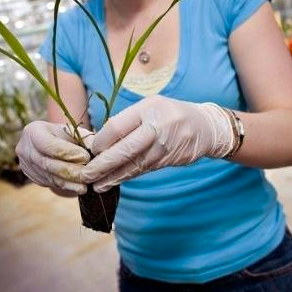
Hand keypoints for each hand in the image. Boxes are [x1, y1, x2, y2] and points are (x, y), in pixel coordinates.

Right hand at [15, 121, 92, 195]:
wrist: (47, 143)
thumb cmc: (62, 135)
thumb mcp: (72, 131)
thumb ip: (84, 139)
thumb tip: (97, 150)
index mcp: (33, 132)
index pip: (50, 145)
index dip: (68, 153)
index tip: (86, 157)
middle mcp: (25, 149)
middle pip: (49, 164)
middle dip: (70, 171)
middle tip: (88, 175)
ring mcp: (26, 165)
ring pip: (50, 176)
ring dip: (69, 182)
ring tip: (85, 186)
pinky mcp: (32, 177)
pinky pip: (50, 183)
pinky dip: (66, 186)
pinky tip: (79, 188)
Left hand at [81, 95, 233, 191]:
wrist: (205, 126)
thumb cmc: (168, 114)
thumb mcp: (149, 107)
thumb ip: (127, 121)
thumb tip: (99, 141)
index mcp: (148, 108)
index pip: (118, 127)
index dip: (101, 141)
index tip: (90, 150)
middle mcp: (157, 127)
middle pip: (125, 149)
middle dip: (103, 164)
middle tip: (86, 174)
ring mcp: (165, 146)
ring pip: (134, 164)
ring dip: (114, 177)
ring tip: (97, 185)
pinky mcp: (169, 160)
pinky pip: (144, 169)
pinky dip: (127, 177)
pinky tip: (114, 182)